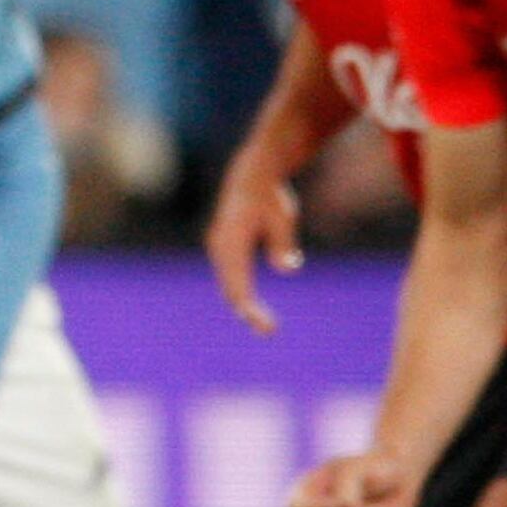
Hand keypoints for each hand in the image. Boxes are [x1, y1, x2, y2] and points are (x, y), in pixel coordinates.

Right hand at [204, 156, 302, 334]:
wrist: (252, 176)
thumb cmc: (270, 198)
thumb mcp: (282, 218)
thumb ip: (282, 244)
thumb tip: (288, 268)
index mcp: (232, 242)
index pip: (238, 284)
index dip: (250, 307)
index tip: (265, 325)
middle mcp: (219, 247)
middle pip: (230, 287)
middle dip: (246, 310)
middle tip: (267, 330)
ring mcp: (218, 247)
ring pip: (228, 282)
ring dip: (242, 302)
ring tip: (261, 322)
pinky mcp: (223, 247)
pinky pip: (230, 275)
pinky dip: (239, 290)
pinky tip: (251, 304)